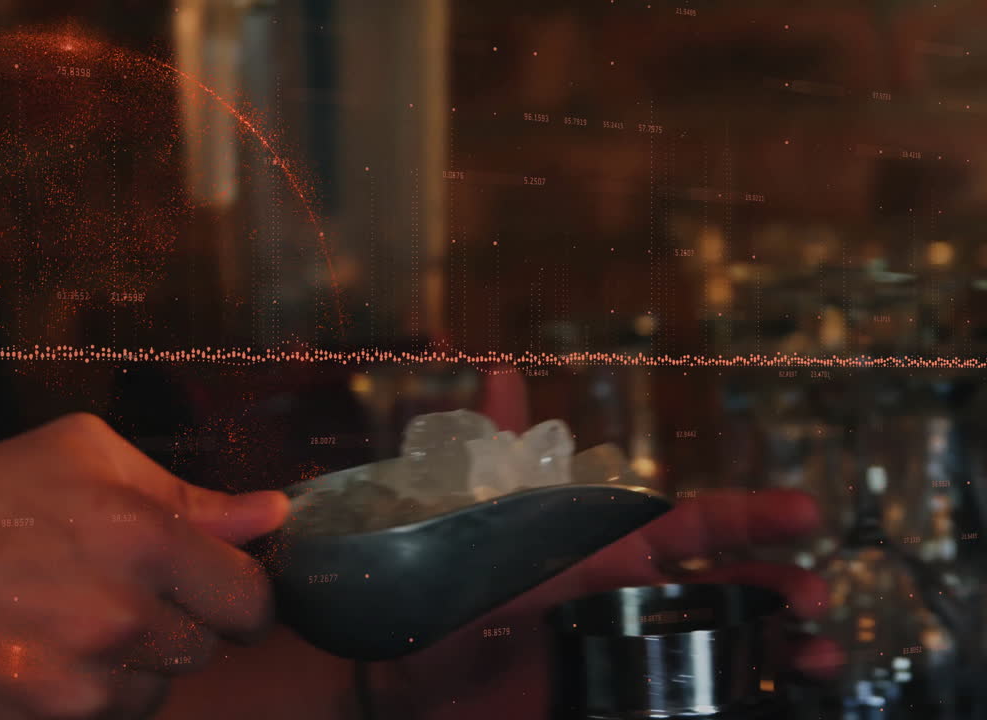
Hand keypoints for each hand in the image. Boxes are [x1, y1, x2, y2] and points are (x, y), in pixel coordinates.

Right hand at [0, 413, 288, 718]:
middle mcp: (125, 617)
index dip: (239, 594)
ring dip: (133, 663)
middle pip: (205, 648)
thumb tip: (272, 513)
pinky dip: (91, 697)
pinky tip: (47, 657)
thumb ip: (191, 493)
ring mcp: (85, 683)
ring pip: (157, 689)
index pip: (251, 598)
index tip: (219, 588)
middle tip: (122, 596)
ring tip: (70, 624)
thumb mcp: (85, 457)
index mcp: (146, 538)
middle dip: (178, 623)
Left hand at [371, 369, 841, 719]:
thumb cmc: (440, 593)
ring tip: (814, 648)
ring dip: (779, 641)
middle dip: (780, 585)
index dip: (751, 517)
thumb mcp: (471, 516)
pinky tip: (782, 687)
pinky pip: (700, 694)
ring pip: (728, 642)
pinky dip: (750, 688)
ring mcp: (631, 654)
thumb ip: (494, 447)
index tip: (804, 514)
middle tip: (812, 595)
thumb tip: (496, 368)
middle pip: (729, 587)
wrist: (407, 683)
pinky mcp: (625, 696)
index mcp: (606, 550)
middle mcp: (630, 600)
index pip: (693, 525)